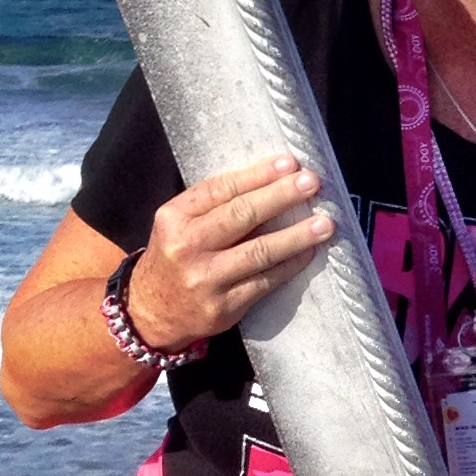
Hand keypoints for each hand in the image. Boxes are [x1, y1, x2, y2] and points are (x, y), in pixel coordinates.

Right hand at [124, 153, 336, 349]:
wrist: (150, 312)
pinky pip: (265, 282)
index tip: (288, 163)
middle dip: (280, 196)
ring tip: (324, 223)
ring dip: (296, 236)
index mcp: (174, 217)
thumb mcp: (179, 224)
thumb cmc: (175, 257)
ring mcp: (205, 279)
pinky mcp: (224, 307)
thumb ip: (214, 205)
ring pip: (259, 252)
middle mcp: (187, 246)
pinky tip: (308, 252)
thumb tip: (271, 181)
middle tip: (311, 183)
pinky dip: (290, 265)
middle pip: (241, 216)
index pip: (221, 189)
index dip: (258, 175)